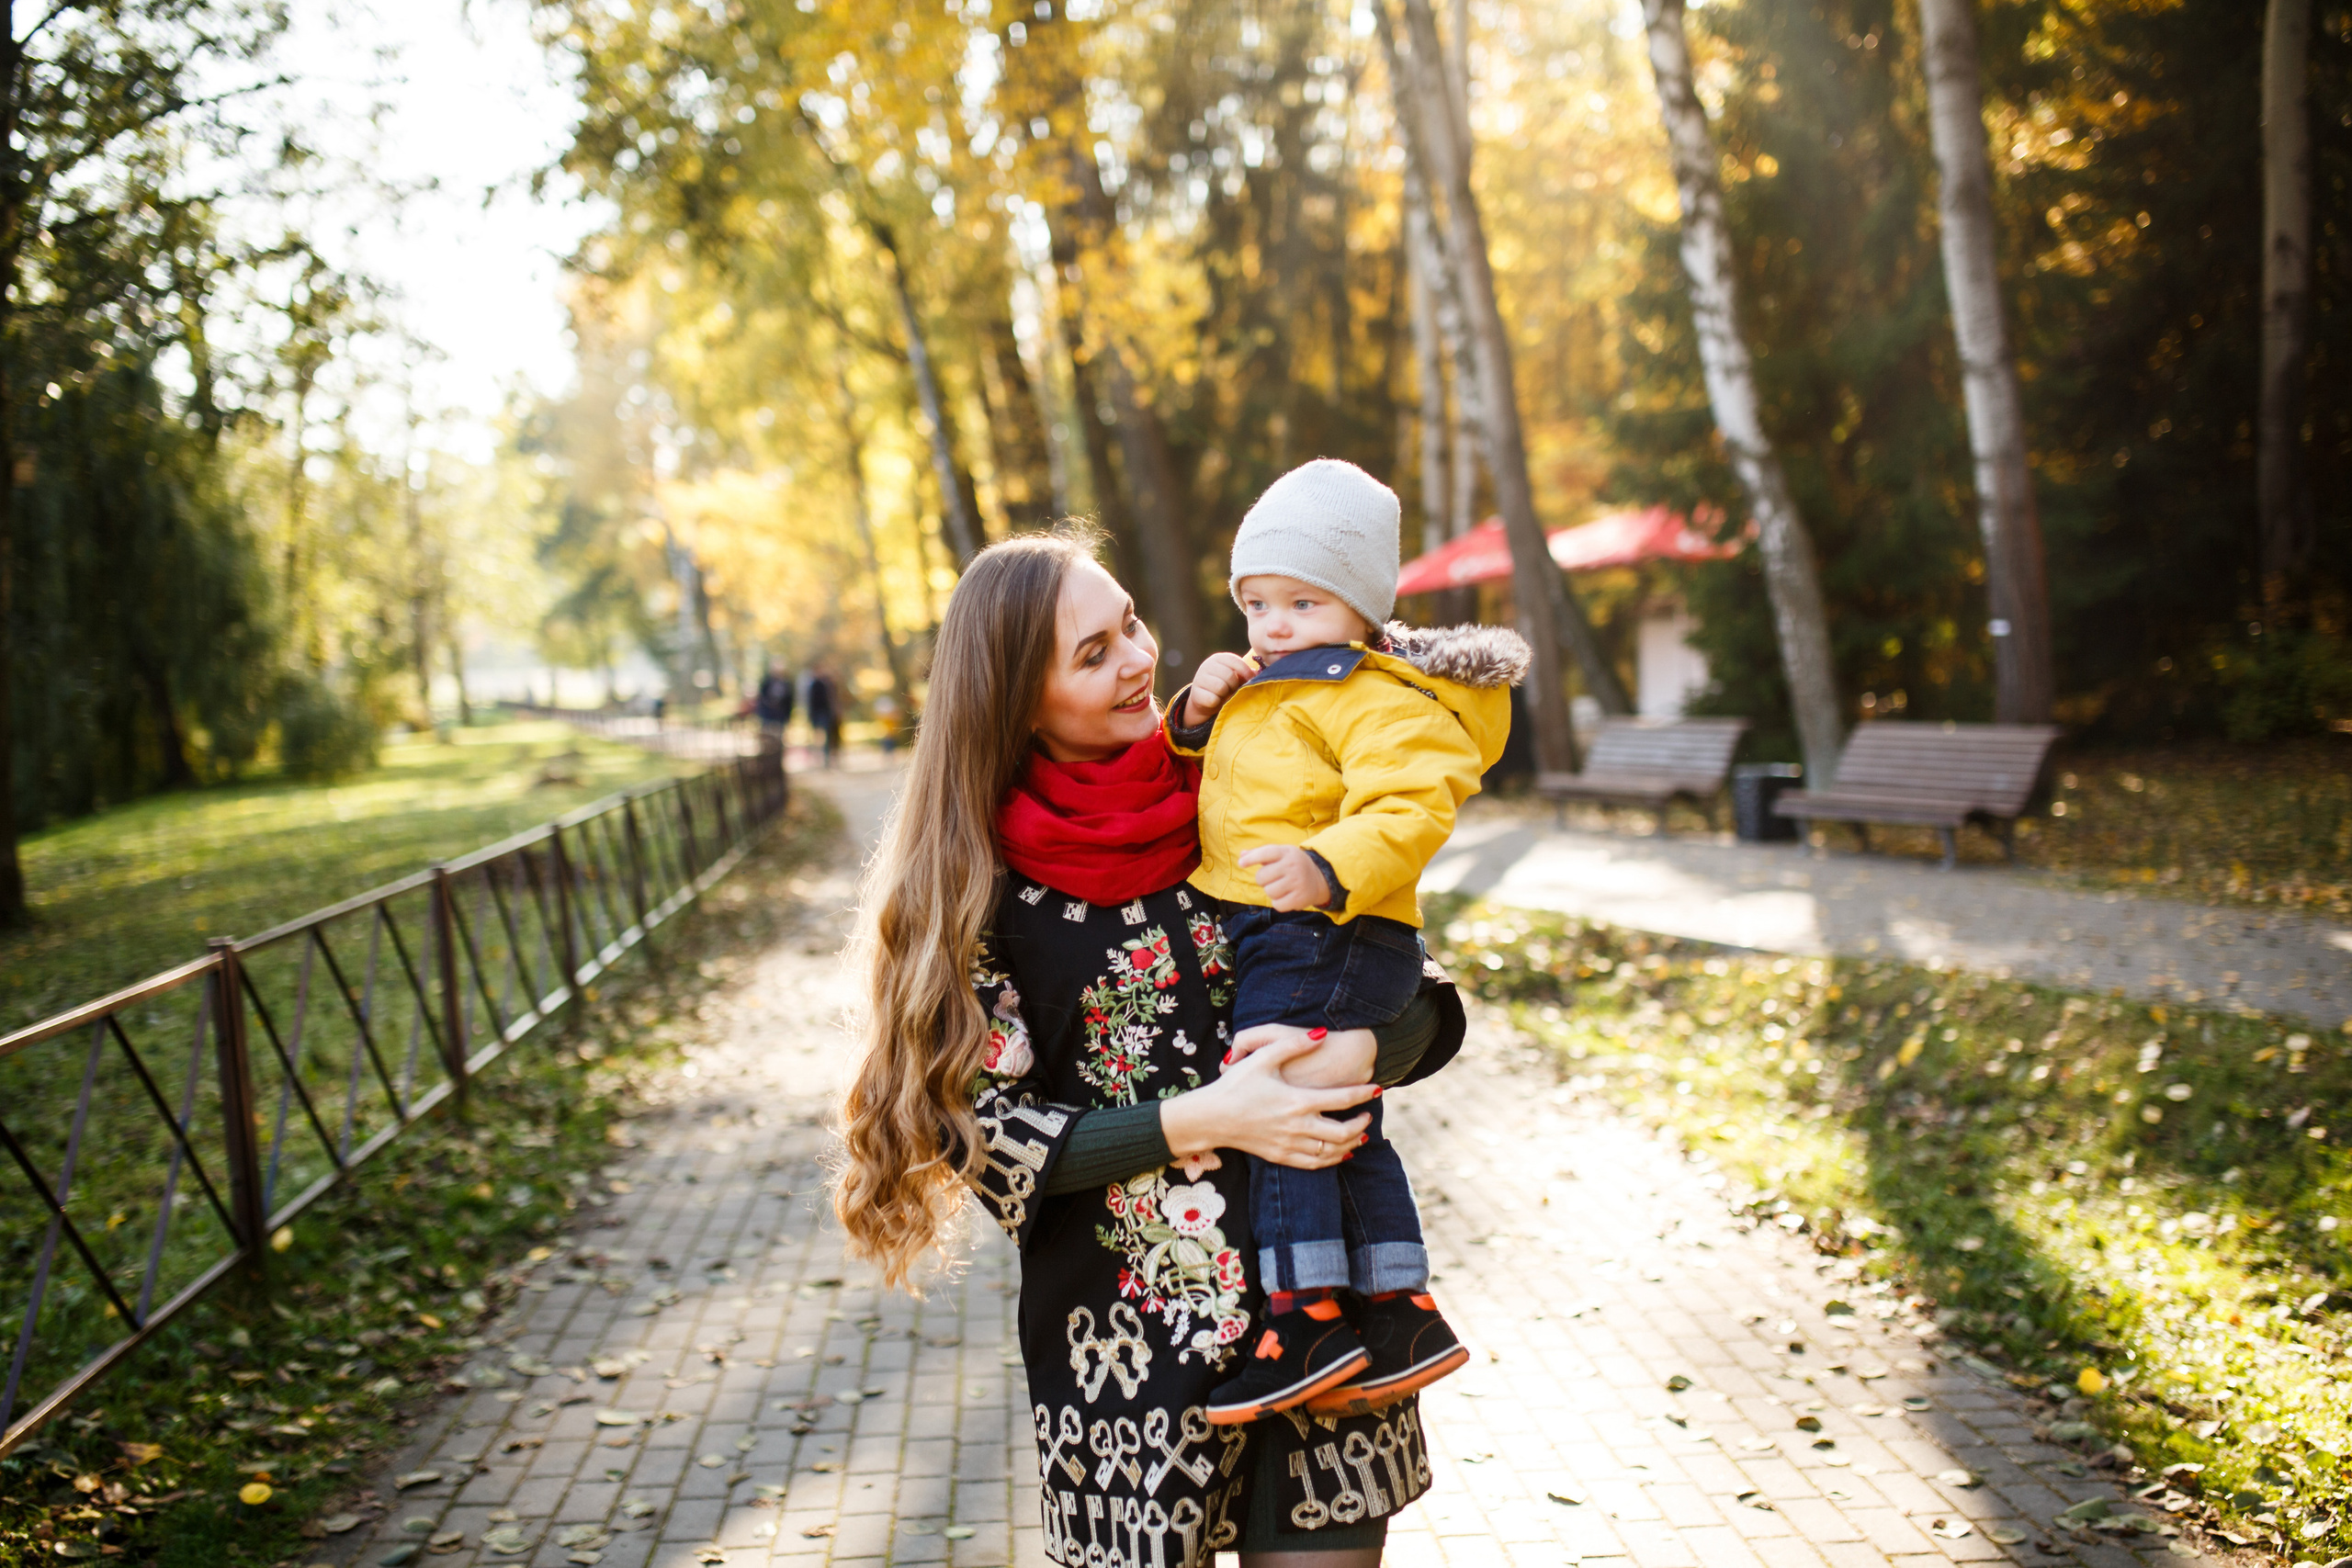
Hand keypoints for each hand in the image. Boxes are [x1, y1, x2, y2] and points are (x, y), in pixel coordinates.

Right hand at [1160, 1034, 1376, 1170]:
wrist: (1211, 1117)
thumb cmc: (1236, 1085)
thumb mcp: (1263, 1058)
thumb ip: (1294, 1044)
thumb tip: (1321, 1033)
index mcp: (1297, 1100)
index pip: (1342, 1099)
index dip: (1363, 1094)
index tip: (1377, 1089)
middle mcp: (1297, 1126)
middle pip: (1343, 1131)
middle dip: (1361, 1122)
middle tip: (1369, 1113)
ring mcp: (1289, 1144)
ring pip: (1332, 1151)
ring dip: (1351, 1143)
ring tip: (1360, 1134)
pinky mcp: (1280, 1157)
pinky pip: (1314, 1164)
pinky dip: (1332, 1159)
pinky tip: (1340, 1152)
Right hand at [1182, 651, 1256, 726]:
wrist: (1204, 701)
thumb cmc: (1224, 685)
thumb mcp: (1235, 676)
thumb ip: (1246, 673)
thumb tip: (1257, 674)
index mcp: (1219, 658)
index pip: (1236, 662)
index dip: (1246, 672)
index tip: (1250, 680)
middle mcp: (1207, 665)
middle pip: (1229, 676)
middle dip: (1234, 685)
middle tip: (1232, 689)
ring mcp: (1199, 678)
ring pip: (1221, 687)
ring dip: (1225, 694)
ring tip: (1223, 694)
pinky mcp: (1196, 693)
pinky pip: (1213, 699)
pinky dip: (1217, 702)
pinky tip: (1215, 701)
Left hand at [1238, 844, 1331, 911]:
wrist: (1319, 878)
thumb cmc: (1292, 864)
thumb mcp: (1280, 854)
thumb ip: (1260, 854)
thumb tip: (1242, 856)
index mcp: (1286, 852)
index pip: (1266, 853)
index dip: (1252, 858)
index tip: (1241, 864)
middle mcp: (1292, 866)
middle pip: (1262, 877)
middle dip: (1263, 880)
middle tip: (1274, 878)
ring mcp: (1297, 882)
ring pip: (1269, 892)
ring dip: (1271, 891)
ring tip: (1282, 886)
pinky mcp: (1300, 898)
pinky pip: (1277, 905)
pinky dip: (1278, 903)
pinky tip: (1286, 896)